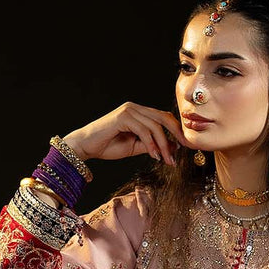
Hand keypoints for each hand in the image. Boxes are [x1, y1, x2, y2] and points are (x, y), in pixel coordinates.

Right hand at [62, 103, 183, 167]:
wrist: (85, 147)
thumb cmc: (107, 146)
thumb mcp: (135, 147)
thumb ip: (152, 145)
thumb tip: (173, 146)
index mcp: (138, 112)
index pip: (163, 117)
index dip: (176, 130)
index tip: (184, 146)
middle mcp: (134, 108)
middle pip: (163, 117)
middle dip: (176, 134)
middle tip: (184, 150)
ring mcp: (128, 110)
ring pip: (155, 126)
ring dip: (163, 145)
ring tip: (166, 160)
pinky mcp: (123, 117)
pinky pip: (144, 131)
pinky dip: (151, 144)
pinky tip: (154, 156)